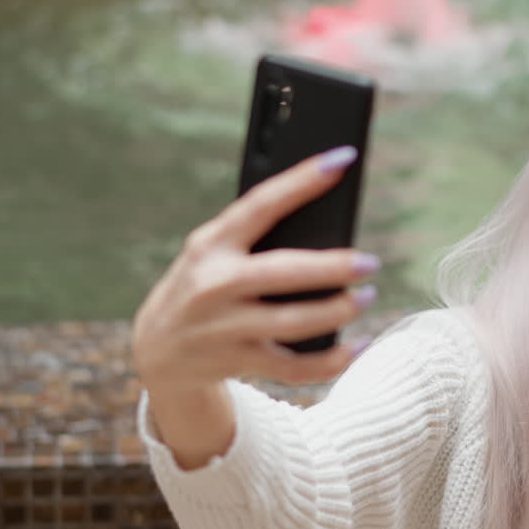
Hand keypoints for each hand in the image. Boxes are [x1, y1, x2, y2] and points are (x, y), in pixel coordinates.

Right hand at [132, 145, 379, 399]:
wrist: (157, 349)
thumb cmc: (204, 285)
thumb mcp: (215, 253)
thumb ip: (256, 237)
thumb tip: (328, 225)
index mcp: (211, 243)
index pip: (261, 204)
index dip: (302, 180)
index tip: (343, 160)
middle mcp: (213, 284)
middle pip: (283, 272)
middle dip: (332, 267)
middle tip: (370, 262)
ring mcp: (222, 328)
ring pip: (293, 323)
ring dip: (338, 311)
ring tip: (366, 297)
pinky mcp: (234, 363)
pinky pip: (293, 368)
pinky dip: (331, 362)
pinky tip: (355, 346)